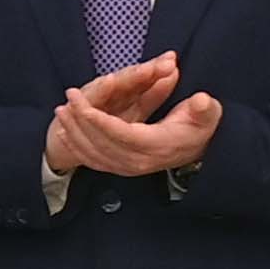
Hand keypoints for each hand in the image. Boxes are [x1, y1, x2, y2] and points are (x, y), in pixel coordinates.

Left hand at [50, 53, 220, 173]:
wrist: (200, 147)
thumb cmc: (200, 125)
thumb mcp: (208, 114)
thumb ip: (204, 108)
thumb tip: (203, 101)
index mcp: (157, 145)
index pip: (122, 134)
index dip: (100, 120)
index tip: (82, 104)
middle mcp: (141, 161)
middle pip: (103, 144)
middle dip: (81, 123)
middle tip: (67, 101)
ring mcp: (131, 167)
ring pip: (95, 154)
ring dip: (75, 134)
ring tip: (62, 112)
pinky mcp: (124, 167)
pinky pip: (95, 161)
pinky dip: (78, 148)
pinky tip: (66, 133)